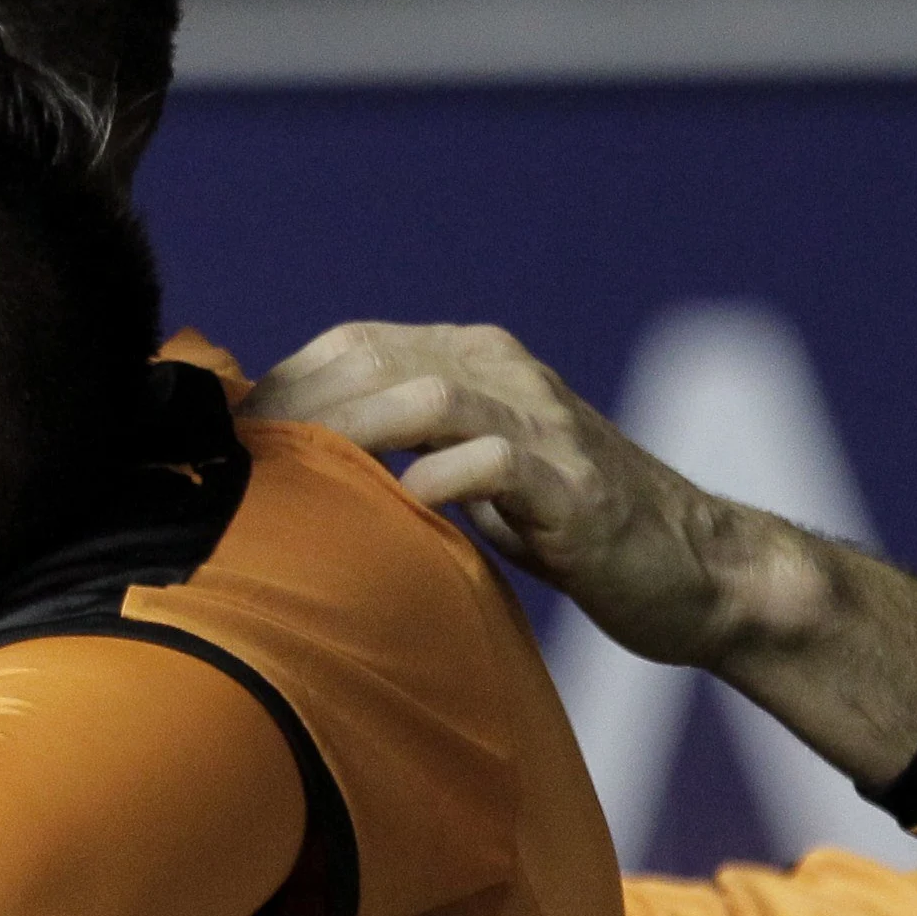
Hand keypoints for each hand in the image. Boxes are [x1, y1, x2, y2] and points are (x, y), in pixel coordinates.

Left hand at [246, 321, 916, 784]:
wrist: (696, 570)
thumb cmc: (568, 532)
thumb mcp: (471, 478)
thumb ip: (404, 454)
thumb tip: (290, 469)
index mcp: (474, 359)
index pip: (349, 344)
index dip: (278, 386)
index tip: (220, 442)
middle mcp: (505, 371)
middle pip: (369, 359)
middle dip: (291, 411)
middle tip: (234, 471)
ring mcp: (543, 419)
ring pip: (421, 394)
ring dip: (344, 436)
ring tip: (289, 486)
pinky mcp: (573, 481)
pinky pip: (490, 461)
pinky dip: (433, 480)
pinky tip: (393, 511)